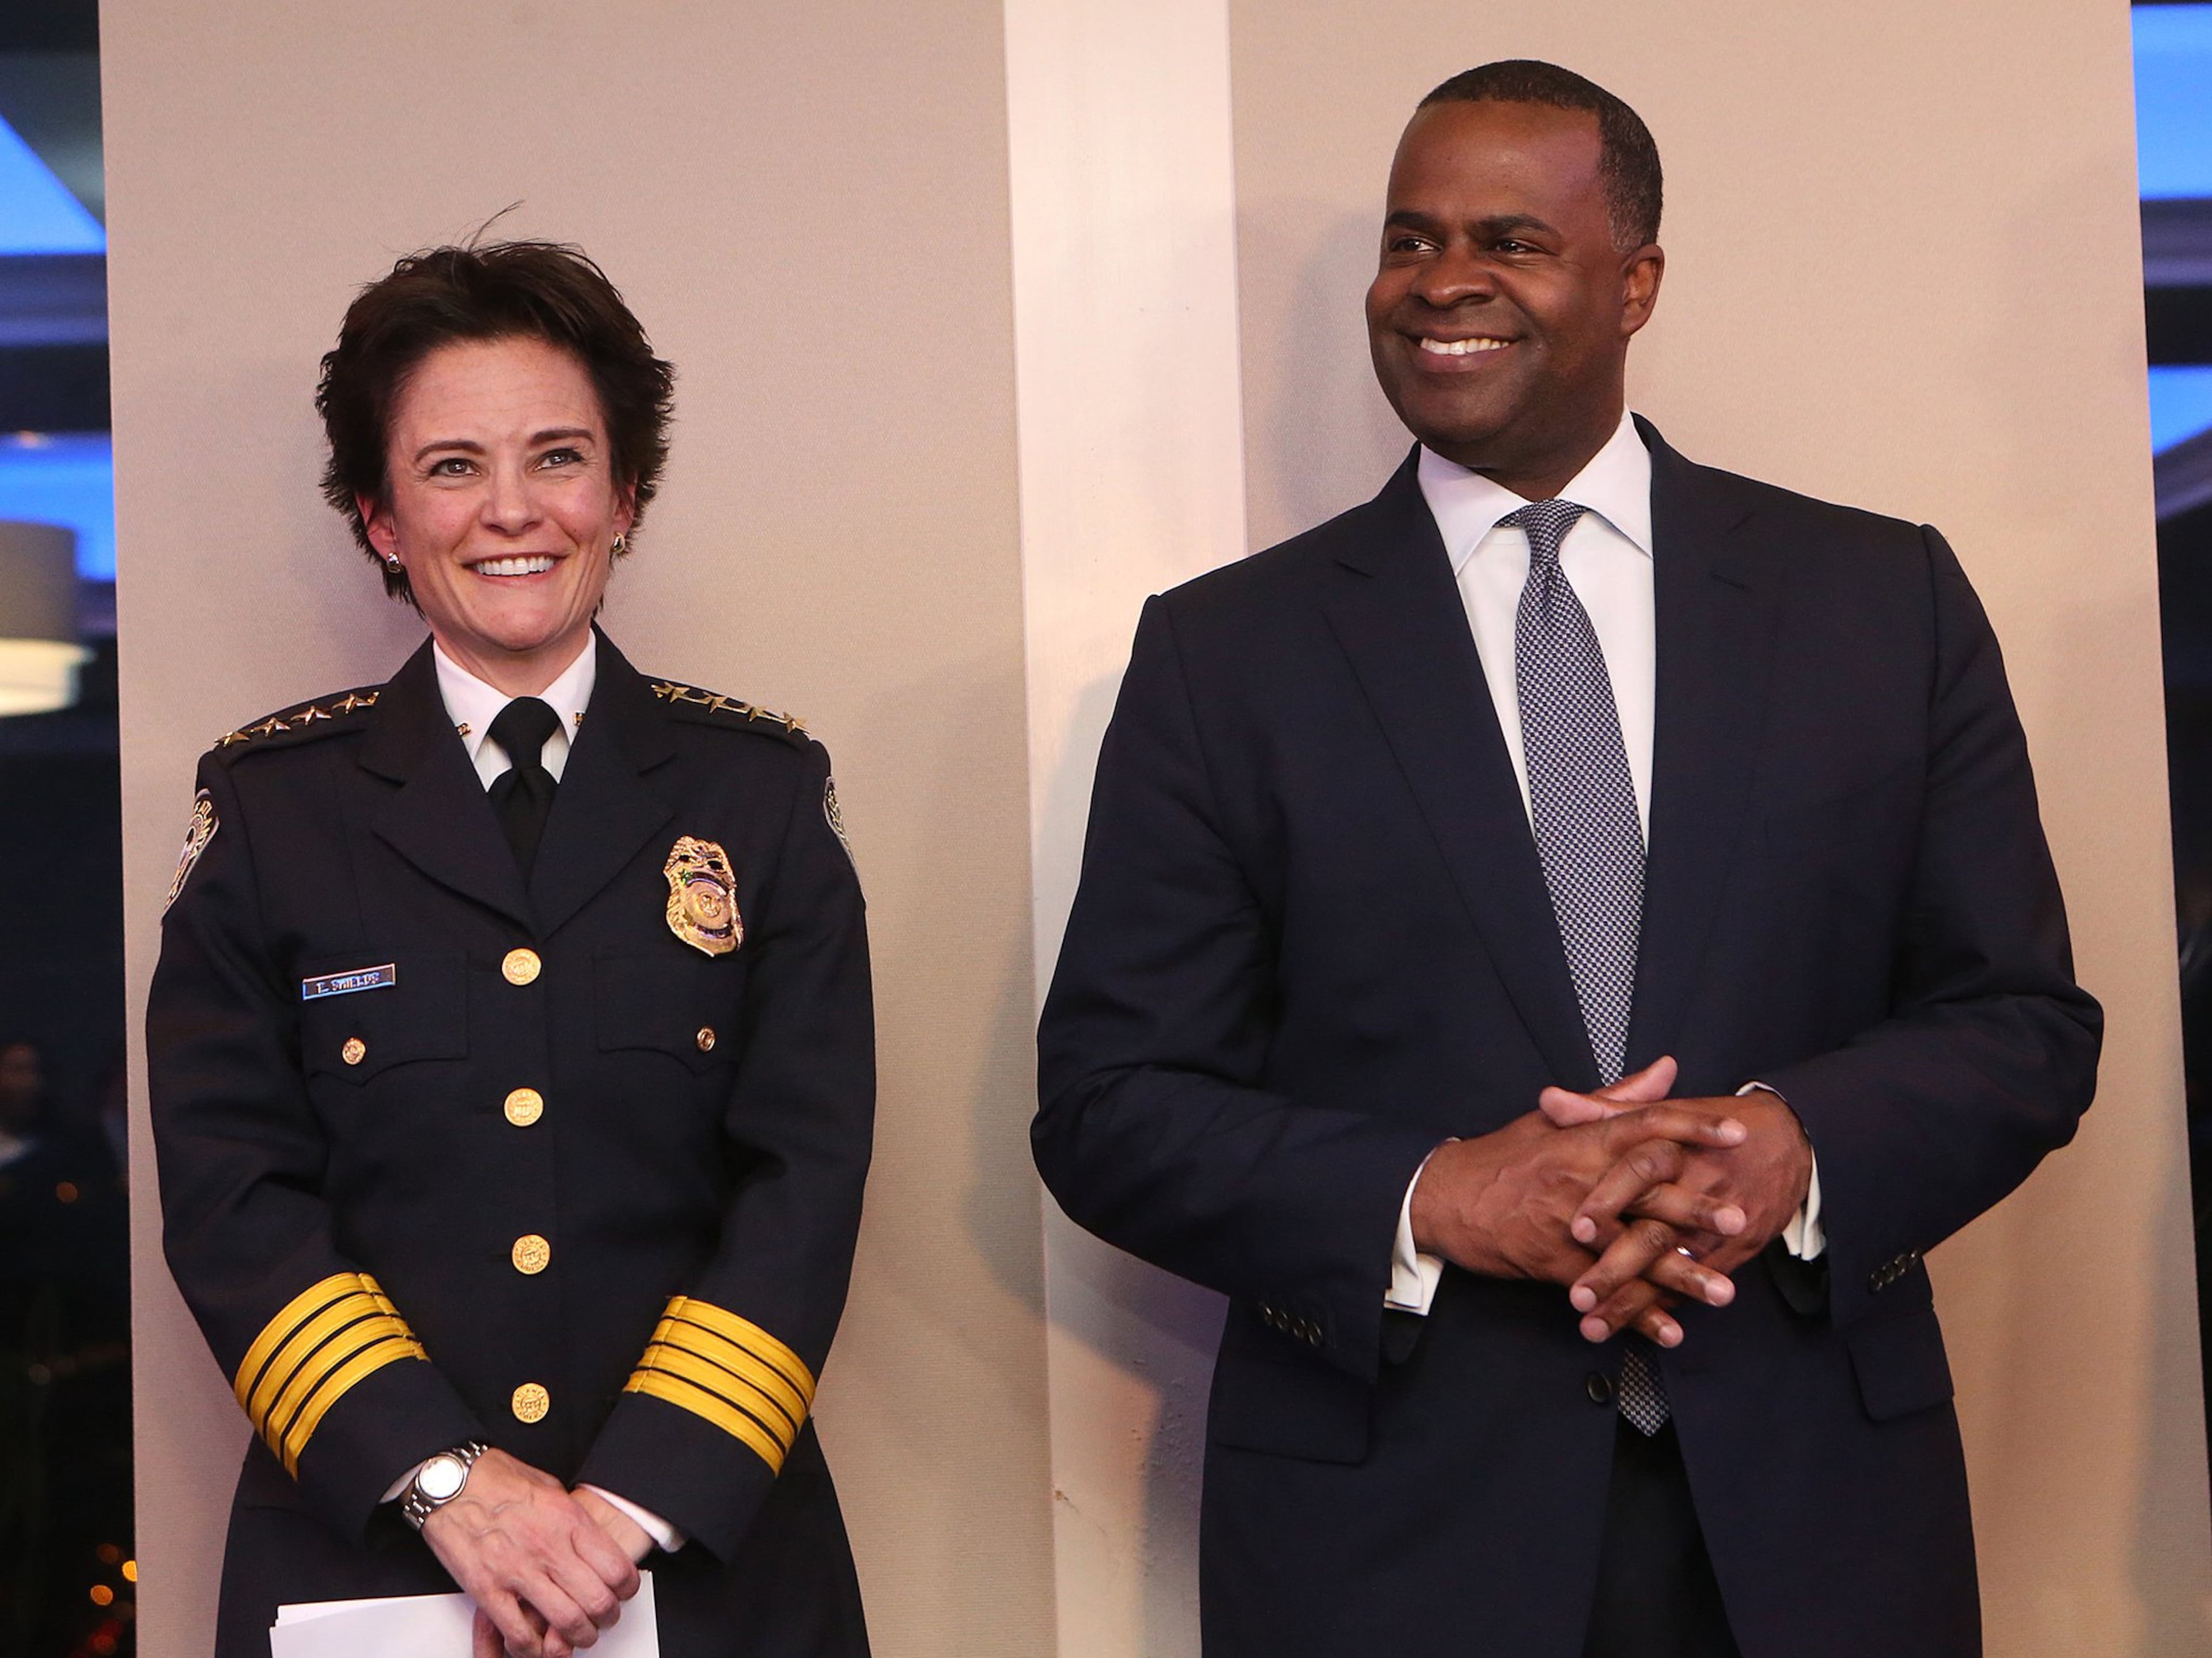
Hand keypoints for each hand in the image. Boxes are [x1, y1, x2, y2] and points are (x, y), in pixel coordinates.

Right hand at [418, 1447, 638, 1657]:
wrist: (451, 1481)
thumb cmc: (497, 1479)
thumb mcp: (551, 1488)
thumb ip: (572, 1518)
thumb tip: (591, 1540)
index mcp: (569, 1521)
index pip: (616, 1569)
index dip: (626, 1590)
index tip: (622, 1594)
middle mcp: (549, 1548)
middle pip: (596, 1601)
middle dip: (606, 1618)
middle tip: (603, 1620)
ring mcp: (518, 1571)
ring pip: (565, 1621)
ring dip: (577, 1637)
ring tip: (577, 1636)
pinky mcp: (487, 1589)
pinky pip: (519, 1632)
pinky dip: (533, 1648)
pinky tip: (539, 1645)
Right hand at [1408, 1069, 1745, 1345]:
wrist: (1443, 1197)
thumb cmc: (1502, 1157)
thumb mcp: (1552, 1119)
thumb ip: (1616, 1099)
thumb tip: (1666, 1071)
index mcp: (1582, 1140)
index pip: (1647, 1126)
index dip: (1694, 1128)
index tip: (1738, 1134)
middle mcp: (1579, 1180)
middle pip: (1647, 1193)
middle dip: (1695, 1209)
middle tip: (1741, 1219)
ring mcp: (1566, 1225)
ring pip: (1632, 1251)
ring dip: (1679, 1275)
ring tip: (1722, 1291)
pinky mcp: (1553, 1263)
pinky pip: (1603, 1290)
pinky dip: (1636, 1315)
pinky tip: (1670, 1331)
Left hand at [1541, 1074, 1811, 1340]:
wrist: (1790, 1141)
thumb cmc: (1711, 1127)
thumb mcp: (1662, 1112)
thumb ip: (1601, 1111)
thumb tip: (1549, 1102)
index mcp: (1674, 1147)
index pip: (1639, 1172)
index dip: (1607, 1199)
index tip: (1577, 1229)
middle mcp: (1695, 1190)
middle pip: (1653, 1233)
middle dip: (1615, 1268)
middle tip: (1578, 1295)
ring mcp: (1715, 1226)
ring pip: (1670, 1270)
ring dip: (1633, 1301)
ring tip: (1595, 1325)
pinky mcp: (1733, 1251)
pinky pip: (1695, 1283)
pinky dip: (1666, 1308)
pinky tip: (1637, 1329)